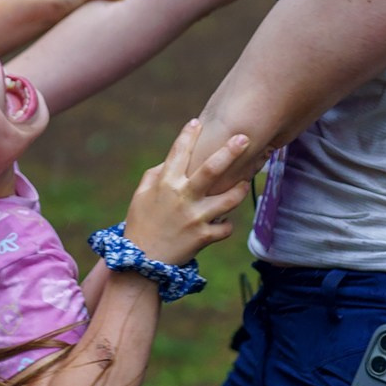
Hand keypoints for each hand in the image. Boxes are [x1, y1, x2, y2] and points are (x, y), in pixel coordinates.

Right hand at [121, 118, 249, 265]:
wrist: (142, 263)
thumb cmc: (141, 225)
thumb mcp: (141, 197)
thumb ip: (156, 175)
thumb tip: (169, 160)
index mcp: (165, 184)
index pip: (178, 153)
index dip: (188, 135)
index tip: (197, 122)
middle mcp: (182, 197)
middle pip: (212, 169)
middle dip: (230, 151)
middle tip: (245, 138)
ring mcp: (195, 217)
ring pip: (229, 199)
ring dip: (240, 189)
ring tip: (244, 182)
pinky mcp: (203, 237)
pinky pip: (225, 227)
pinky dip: (226, 224)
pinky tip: (222, 222)